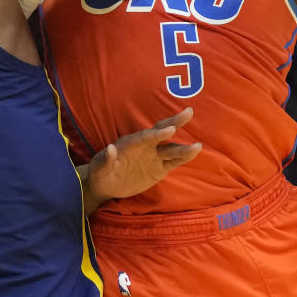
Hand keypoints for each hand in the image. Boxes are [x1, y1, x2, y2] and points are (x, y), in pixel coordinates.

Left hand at [85, 108, 200, 205]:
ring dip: (183, 148)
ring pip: (171, 150)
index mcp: (130, 143)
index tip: (170, 130)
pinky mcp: (159, 168)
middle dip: (175, 122)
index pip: (146, 137)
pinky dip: (184, 158)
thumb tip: (110, 148)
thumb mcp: (98, 168)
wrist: (106, 184)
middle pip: (162, 132)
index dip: (157, 134)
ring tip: (198, 146)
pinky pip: (173, 162)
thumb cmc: (100, 172)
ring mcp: (153, 157)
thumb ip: (104, 159)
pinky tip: (195, 152)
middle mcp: (145, 147)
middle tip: (188, 112)